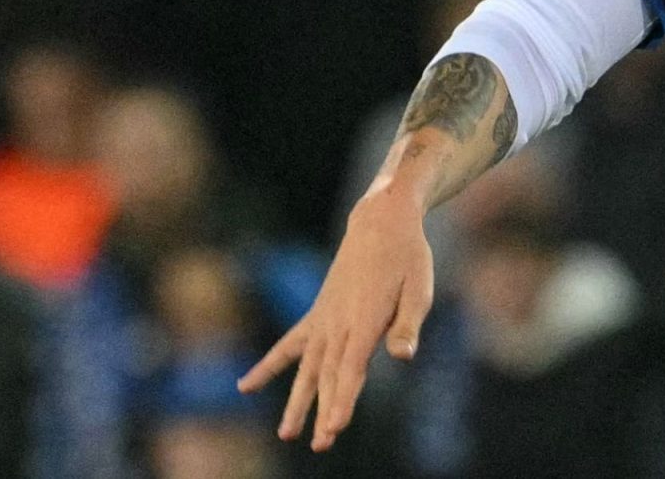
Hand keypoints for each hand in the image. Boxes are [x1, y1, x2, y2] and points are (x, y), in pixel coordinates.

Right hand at [236, 185, 435, 451]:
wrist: (380, 222)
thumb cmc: (408, 257)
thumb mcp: (419, 287)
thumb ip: (407, 325)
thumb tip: (403, 356)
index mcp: (365, 320)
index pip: (352, 369)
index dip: (343, 399)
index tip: (334, 427)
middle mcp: (339, 324)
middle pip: (329, 375)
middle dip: (324, 410)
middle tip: (320, 444)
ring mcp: (324, 320)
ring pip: (308, 367)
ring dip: (298, 401)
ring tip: (286, 435)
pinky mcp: (317, 314)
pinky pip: (289, 344)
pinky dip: (268, 366)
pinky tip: (245, 386)